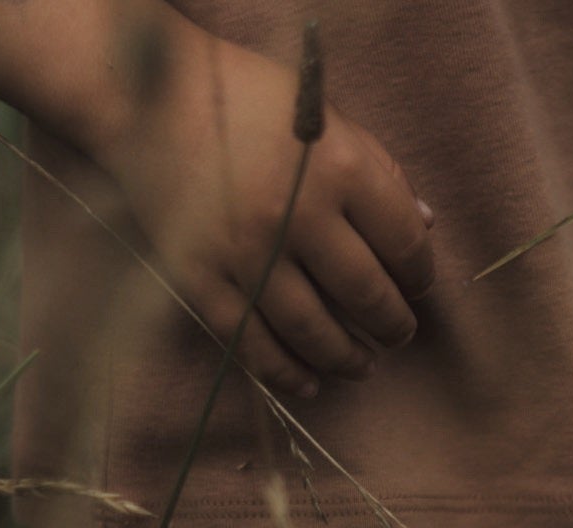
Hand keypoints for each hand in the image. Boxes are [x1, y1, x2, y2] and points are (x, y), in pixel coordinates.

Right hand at [89, 16, 436, 397]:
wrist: (148, 99)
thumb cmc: (247, 102)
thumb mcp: (324, 119)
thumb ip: (378, 170)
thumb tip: (425, 228)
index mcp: (338, 167)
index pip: (402, 241)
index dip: (419, 274)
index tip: (418, 287)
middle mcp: (297, 214)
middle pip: (365, 294)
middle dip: (392, 324)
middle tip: (399, 334)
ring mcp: (247, 253)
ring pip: (313, 330)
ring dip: (347, 358)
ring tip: (363, 366)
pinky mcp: (203, 278)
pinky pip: (252, 343)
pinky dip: (287, 373)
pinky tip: (310, 383)